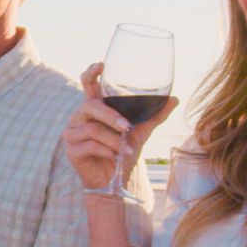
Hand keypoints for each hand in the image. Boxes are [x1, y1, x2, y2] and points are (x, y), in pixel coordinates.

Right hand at [66, 63, 176, 192]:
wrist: (112, 181)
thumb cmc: (122, 152)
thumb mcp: (140, 132)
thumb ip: (154, 116)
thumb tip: (175, 98)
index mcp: (95, 108)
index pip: (88, 85)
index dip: (91, 73)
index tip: (101, 65)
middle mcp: (80, 117)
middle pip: (90, 106)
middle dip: (110, 117)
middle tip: (127, 128)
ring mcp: (73, 133)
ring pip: (92, 129)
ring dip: (113, 141)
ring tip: (126, 150)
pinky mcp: (71, 150)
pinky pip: (89, 146)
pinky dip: (105, 151)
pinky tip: (114, 157)